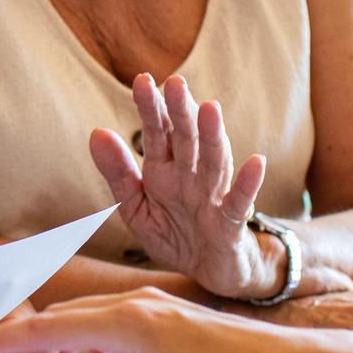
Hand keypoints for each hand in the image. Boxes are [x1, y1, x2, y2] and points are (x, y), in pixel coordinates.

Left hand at [88, 74, 344, 301]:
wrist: (207, 271)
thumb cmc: (173, 234)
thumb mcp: (135, 207)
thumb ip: (117, 173)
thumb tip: (96, 132)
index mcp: (164, 169)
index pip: (158, 132)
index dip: (151, 108)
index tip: (142, 80)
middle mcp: (190, 175)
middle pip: (186, 139)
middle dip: (181, 112)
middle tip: (175, 82)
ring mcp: (213, 196)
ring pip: (214, 162)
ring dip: (213, 136)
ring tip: (210, 108)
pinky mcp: (230, 223)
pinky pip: (240, 202)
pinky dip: (248, 183)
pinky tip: (256, 161)